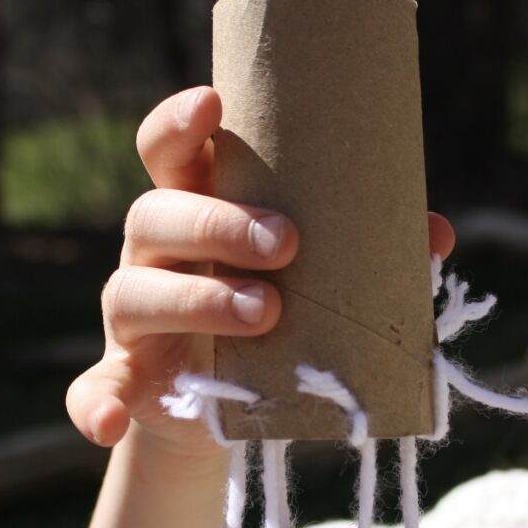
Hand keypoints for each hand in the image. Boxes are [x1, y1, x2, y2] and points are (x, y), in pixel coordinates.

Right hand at [66, 86, 455, 454]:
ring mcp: (132, 321)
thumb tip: (435, 234)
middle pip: (155, 215)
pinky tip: (112, 422)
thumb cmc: (278, 319)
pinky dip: (96, 405)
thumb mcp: (318, 280)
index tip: (214, 104)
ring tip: (267, 314)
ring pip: (135, 293)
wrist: (233, 406)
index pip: (170, 153)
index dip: (181, 123)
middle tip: (287, 243)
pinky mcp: (126, 381)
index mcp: (194, 212)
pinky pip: (93, 390)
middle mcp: (153, 254)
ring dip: (196, 299)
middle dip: (217, 222)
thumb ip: (364, 253)